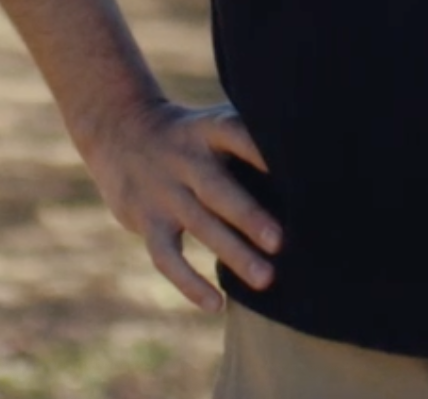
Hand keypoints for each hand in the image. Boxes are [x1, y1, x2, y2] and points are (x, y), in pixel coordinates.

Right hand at [80, 97, 280, 309]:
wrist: (117, 130)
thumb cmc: (190, 134)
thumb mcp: (212, 123)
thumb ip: (250, 139)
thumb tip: (310, 165)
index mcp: (206, 130)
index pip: (234, 134)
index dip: (259, 150)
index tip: (290, 168)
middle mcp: (184, 159)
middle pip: (217, 188)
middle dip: (247, 215)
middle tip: (280, 241)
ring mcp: (162, 192)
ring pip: (198, 225)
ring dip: (231, 253)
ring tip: (266, 279)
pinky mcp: (145, 220)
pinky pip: (166, 257)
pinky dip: (189, 283)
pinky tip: (216, 304)